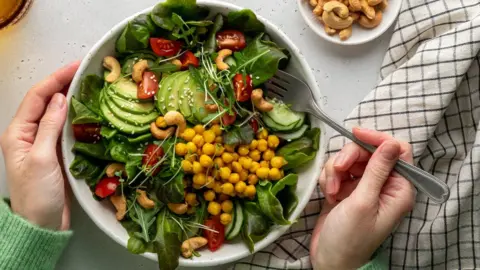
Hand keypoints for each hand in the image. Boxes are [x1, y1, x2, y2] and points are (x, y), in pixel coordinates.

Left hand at [0, 61, 79, 230]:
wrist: (41, 224)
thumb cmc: (36, 195)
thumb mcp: (41, 158)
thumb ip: (49, 127)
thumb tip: (61, 98)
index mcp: (17, 132)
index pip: (37, 97)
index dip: (56, 78)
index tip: (76, 67)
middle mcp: (28, 134)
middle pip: (47, 102)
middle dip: (65, 84)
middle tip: (87, 73)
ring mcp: (43, 143)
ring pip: (58, 114)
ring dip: (73, 99)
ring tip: (91, 88)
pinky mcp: (56, 153)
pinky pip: (66, 129)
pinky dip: (78, 118)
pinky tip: (90, 113)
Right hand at [310, 128, 414, 269]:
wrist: (329, 259)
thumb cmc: (350, 239)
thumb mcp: (364, 202)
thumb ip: (377, 170)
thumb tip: (391, 143)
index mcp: (399, 189)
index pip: (397, 150)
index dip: (377, 139)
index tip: (356, 134)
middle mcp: (384, 185)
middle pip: (368, 152)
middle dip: (349, 158)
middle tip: (338, 172)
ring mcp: (364, 186)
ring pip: (350, 159)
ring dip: (336, 170)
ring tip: (332, 190)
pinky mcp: (347, 189)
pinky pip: (338, 170)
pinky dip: (330, 177)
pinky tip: (329, 193)